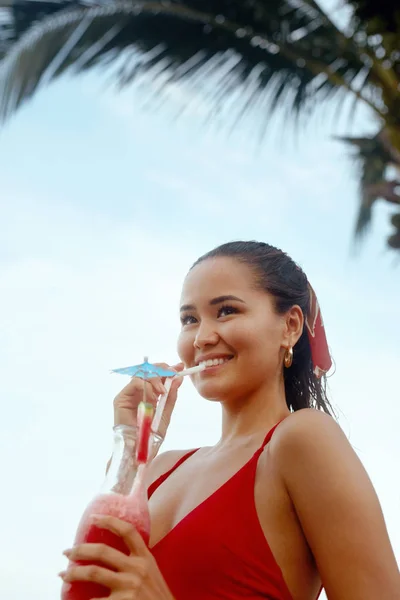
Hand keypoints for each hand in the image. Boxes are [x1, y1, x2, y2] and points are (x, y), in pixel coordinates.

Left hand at [60, 514, 174, 599]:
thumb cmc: (157, 598)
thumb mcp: (151, 573)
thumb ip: (136, 562)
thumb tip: (110, 556)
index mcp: (145, 558)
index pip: (127, 531)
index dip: (109, 521)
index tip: (94, 518)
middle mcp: (137, 569)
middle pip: (102, 552)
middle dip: (80, 550)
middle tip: (67, 552)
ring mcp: (129, 586)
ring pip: (93, 572)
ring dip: (73, 572)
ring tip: (63, 574)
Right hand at [113, 362, 183, 439]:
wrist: (138, 451)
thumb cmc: (150, 436)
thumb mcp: (165, 414)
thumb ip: (171, 397)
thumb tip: (179, 379)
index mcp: (150, 395)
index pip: (158, 375)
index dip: (169, 369)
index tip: (180, 367)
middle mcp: (139, 392)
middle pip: (149, 370)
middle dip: (162, 369)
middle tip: (172, 373)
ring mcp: (130, 394)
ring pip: (142, 374)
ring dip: (155, 379)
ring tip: (162, 391)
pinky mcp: (121, 398)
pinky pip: (135, 383)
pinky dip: (147, 387)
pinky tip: (154, 397)